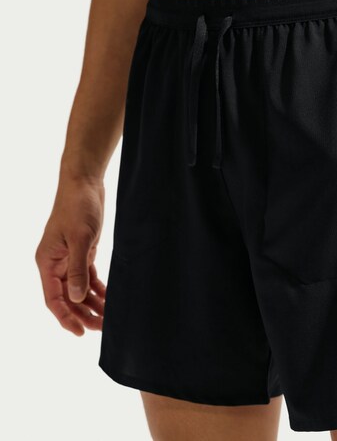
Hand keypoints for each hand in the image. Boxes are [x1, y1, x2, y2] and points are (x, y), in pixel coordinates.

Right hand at [35, 177, 105, 334]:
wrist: (85, 184)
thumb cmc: (78, 206)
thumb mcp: (81, 238)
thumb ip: (77, 268)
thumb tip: (76, 298)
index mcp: (47, 262)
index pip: (53, 299)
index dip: (66, 317)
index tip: (81, 332)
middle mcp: (56, 263)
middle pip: (67, 297)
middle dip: (83, 314)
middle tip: (102, 327)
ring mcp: (69, 258)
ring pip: (78, 289)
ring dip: (92, 303)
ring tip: (108, 317)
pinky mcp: (83, 251)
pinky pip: (88, 277)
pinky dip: (98, 288)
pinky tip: (109, 298)